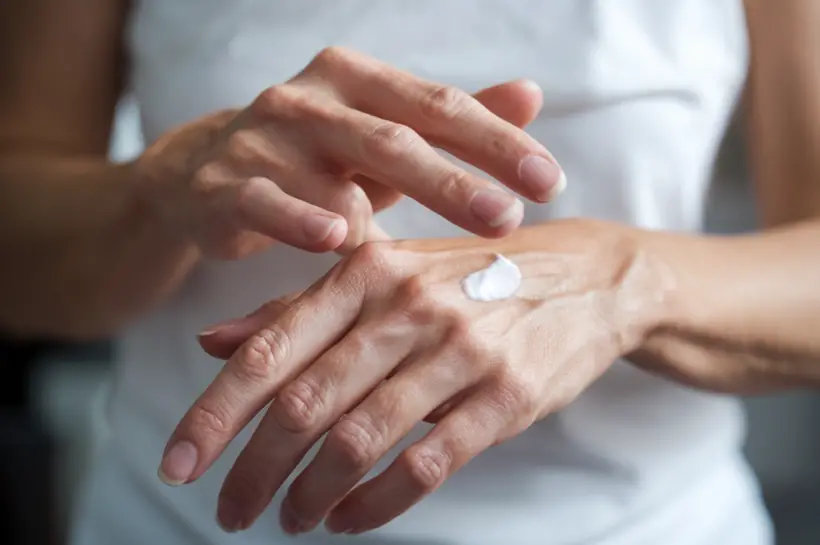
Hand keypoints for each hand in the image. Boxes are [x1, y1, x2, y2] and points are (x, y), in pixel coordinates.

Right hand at [134, 47, 564, 257]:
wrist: (203, 175)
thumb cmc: (316, 160)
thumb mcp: (384, 137)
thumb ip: (452, 122)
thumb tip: (532, 95)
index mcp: (358, 80)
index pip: (437, 106)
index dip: (495, 142)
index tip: (549, 182)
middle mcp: (313, 99)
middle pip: (396, 136)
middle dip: (459, 179)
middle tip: (512, 218)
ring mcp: (265, 137)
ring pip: (338, 165)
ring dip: (400, 198)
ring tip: (450, 229)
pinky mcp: (224, 184)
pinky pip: (266, 201)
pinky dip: (301, 220)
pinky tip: (338, 238)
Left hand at [161, 220, 666, 533]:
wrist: (584, 277)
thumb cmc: (467, 277)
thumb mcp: (383, 274)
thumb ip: (298, 308)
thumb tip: (212, 343)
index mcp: (366, 270)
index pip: (269, 349)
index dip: (214, 413)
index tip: (178, 465)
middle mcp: (408, 305)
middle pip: (305, 404)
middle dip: (254, 470)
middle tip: (229, 511)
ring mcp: (461, 351)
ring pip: (359, 440)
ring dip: (311, 494)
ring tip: (290, 519)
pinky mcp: (506, 396)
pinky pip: (426, 465)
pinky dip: (377, 503)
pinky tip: (350, 519)